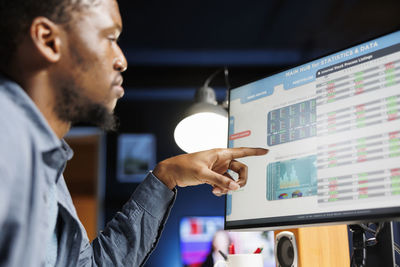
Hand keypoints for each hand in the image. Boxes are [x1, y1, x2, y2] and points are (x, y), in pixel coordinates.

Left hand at [153, 147, 267, 195]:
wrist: (172, 173)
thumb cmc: (184, 166)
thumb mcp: (203, 173)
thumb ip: (220, 181)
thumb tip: (235, 187)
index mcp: (220, 153)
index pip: (242, 151)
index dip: (254, 151)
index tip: (265, 151)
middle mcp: (221, 160)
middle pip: (241, 169)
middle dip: (240, 180)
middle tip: (236, 187)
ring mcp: (218, 169)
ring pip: (232, 179)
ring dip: (228, 187)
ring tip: (217, 191)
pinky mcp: (214, 177)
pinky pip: (225, 184)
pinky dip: (222, 189)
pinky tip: (213, 191)